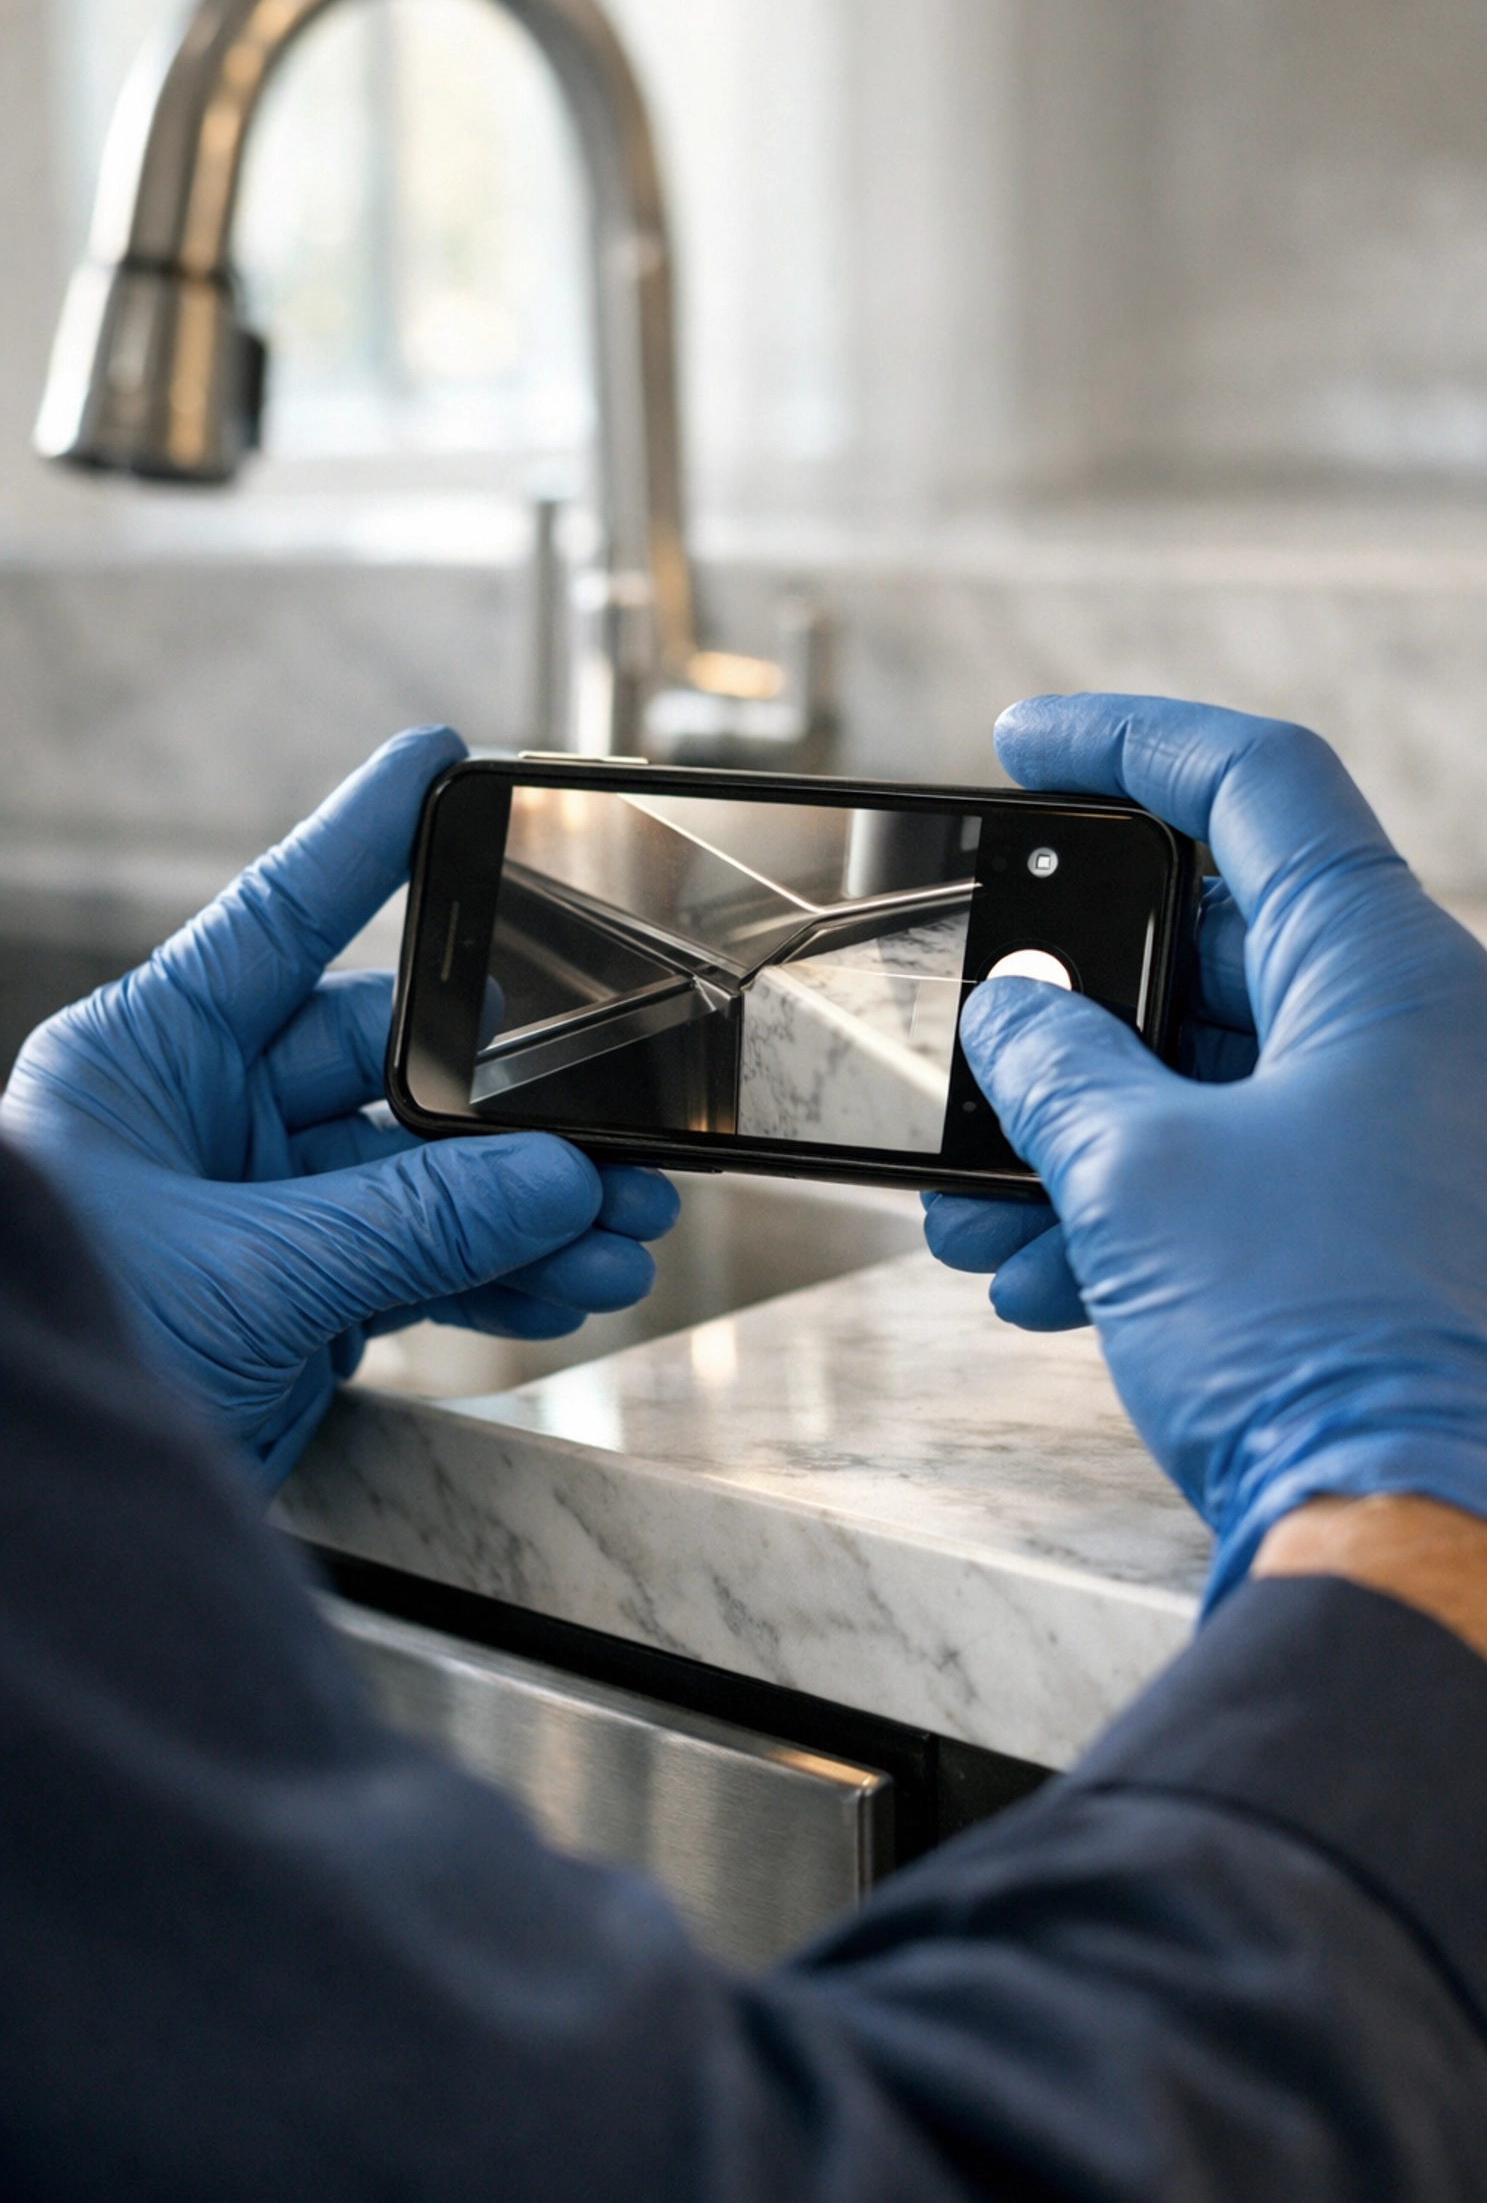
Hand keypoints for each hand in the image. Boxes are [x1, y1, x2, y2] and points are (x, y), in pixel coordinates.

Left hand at [0, 728, 678, 1484]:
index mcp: (150, 1057)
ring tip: (625, 1230)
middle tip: (615, 1120)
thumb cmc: (59, 1348)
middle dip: (514, 1104)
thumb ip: (412, 1225)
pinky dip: (494, 1280)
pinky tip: (567, 1288)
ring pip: (421, 1181)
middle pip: (390, 1067)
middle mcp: (202, 1118)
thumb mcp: (246, 1274)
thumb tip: (559, 1183)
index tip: (436, 760)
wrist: (26, 1529)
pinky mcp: (291, 1300)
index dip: (363, 837)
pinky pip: (416, 1264)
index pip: (280, 917)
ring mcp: (253, 1211)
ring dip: (527, 1208)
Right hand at [926, 695, 1486, 1602]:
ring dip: (1092, 1134)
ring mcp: (1436, 1144)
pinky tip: (1052, 1277)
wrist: (1430, 1556)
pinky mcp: (1414, 1240)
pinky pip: (1271, 1174)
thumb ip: (1056, 1066)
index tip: (1030, 744)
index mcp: (1400, 975)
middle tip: (978, 1037)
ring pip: (1236, 1084)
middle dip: (1078, 1008)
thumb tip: (1017, 1014)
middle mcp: (1442, 1040)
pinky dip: (1158, 1204)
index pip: (1261, 785)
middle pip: (1232, 952)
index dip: (1131, 741)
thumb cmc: (1318, 1347)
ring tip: (980, 1209)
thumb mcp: (1136, 1179)